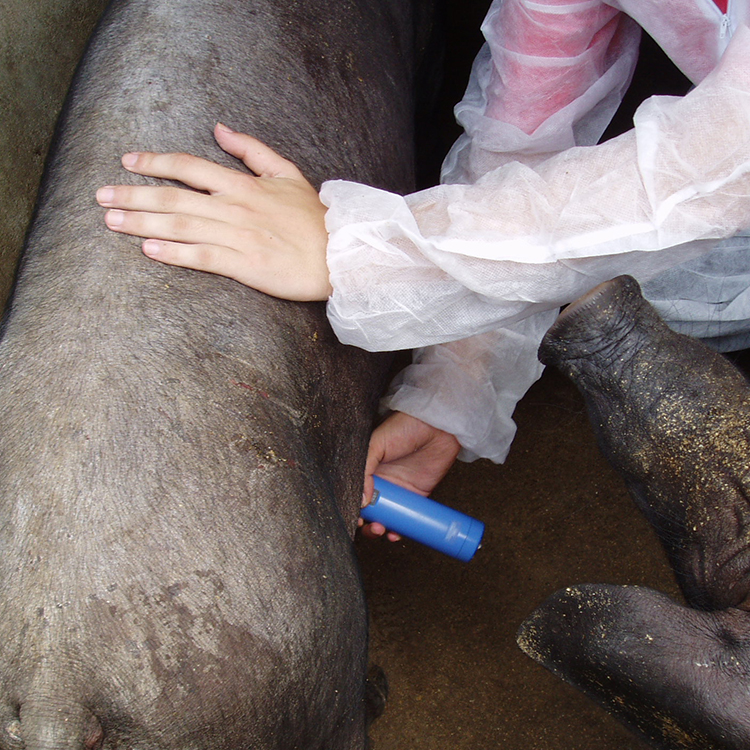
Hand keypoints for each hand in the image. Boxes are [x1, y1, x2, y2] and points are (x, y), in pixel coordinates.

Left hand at [96, 123, 330, 300]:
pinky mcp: (246, 266)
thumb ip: (252, 150)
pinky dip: (176, 254)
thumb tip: (220, 128)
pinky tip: (150, 251)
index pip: (189, 167)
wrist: (340, 255)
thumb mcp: (287, 173)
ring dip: (144, 224)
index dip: (155, 163)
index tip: (128, 162)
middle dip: (134, 196)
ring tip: (112, 222)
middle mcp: (235, 208)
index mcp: (243, 185)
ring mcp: (239, 237)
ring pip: (183, 226)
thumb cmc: (313, 217)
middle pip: (175, 198)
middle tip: (101, 197)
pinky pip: (204, 257)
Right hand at [360, 411, 460, 540]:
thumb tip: (361, 500)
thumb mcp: (377, 443)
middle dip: (367, 523)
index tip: (355, 518)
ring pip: (386, 516)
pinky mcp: (417, 496)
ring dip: (381, 528)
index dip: (353, 507)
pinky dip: (400, 529)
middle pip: (369, 509)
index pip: (355, 492)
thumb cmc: (406, 426)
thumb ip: (365, 469)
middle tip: (371, 527)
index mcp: (367, 468)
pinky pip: (406, 517)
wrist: (438, 426)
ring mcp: (399, 490)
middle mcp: (381, 480)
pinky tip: (396, 534)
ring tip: (382, 530)